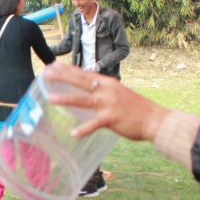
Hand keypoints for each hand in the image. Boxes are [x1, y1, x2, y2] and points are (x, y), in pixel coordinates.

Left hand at [44, 63, 170, 140]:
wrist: (154, 119)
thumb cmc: (135, 108)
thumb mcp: (118, 93)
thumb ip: (103, 91)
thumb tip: (88, 89)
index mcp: (108, 83)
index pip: (84, 73)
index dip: (68, 69)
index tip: (53, 65)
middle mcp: (107, 90)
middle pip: (81, 81)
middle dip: (62, 76)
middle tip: (45, 73)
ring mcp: (109, 104)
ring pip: (83, 100)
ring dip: (66, 99)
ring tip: (50, 99)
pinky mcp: (112, 118)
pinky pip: (94, 124)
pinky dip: (84, 129)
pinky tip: (73, 134)